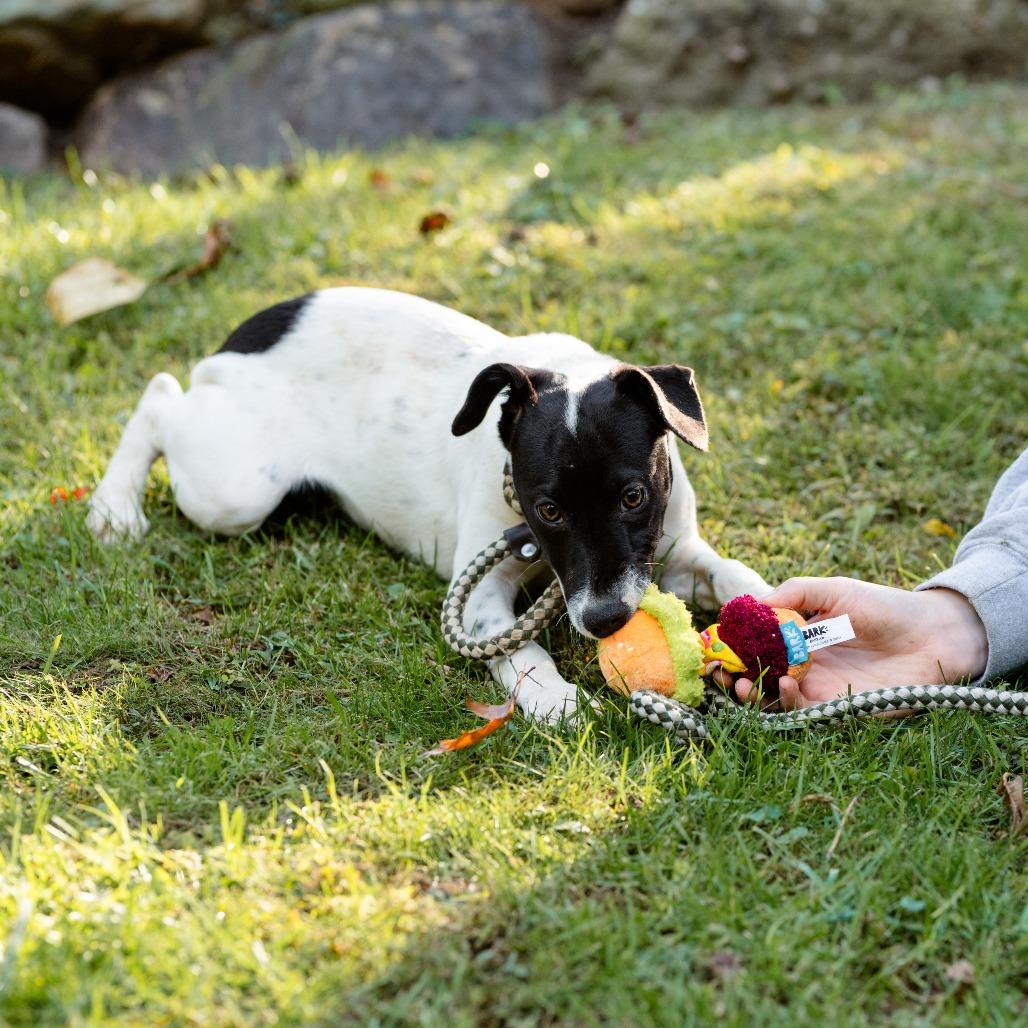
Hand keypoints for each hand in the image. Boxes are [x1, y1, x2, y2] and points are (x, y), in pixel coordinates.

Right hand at [727, 577, 988, 710]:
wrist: (934, 634)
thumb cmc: (885, 606)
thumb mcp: (834, 590)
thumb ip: (793, 594)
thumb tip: (747, 603)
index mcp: (799, 638)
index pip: (755, 647)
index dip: (732, 650)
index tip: (714, 647)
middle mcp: (804, 666)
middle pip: (757, 678)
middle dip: (733, 678)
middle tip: (720, 674)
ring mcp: (819, 689)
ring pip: (773, 700)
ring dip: (753, 696)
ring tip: (744, 683)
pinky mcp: (839, 709)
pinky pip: (803, 713)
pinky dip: (788, 702)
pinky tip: (787, 685)